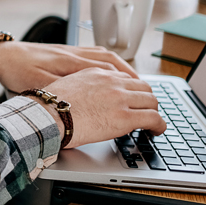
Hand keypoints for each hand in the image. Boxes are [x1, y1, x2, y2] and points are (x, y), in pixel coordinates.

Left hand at [0, 40, 138, 92]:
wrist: (3, 55)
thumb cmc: (18, 72)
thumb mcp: (40, 87)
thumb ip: (62, 95)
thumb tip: (84, 109)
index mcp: (73, 65)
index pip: (112, 73)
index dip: (131, 90)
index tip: (146, 104)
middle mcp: (78, 56)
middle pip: (117, 66)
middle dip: (136, 82)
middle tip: (150, 98)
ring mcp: (75, 52)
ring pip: (110, 59)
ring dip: (127, 72)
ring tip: (140, 87)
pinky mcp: (70, 52)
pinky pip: (100, 55)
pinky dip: (114, 64)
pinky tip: (117, 73)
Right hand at [40, 68, 164, 147]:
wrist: (47, 116)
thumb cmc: (49, 107)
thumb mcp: (66, 85)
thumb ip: (83, 87)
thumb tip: (86, 100)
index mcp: (97, 73)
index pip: (125, 78)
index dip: (132, 91)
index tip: (132, 100)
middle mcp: (112, 82)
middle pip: (143, 87)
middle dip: (146, 100)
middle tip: (146, 111)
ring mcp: (120, 98)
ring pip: (152, 101)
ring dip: (154, 112)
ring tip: (152, 123)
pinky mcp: (125, 118)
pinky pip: (153, 118)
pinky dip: (159, 125)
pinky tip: (156, 131)